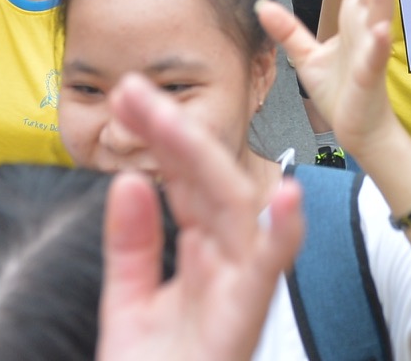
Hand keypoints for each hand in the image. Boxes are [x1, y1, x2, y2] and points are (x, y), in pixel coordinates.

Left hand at [96, 76, 303, 360]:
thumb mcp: (130, 305)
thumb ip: (133, 244)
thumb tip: (128, 180)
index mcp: (203, 257)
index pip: (186, 180)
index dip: (160, 135)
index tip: (126, 96)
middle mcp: (227, 265)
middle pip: (209, 182)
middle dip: (175, 133)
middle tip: (132, 90)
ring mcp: (239, 290)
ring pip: (234, 210)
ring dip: (202, 160)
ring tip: (168, 116)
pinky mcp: (242, 321)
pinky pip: (267, 274)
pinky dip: (282, 234)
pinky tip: (284, 198)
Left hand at [259, 0, 402, 157]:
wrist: (359, 130)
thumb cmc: (341, 92)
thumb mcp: (305, 56)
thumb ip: (287, 29)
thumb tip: (262, 5)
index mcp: (352, 15)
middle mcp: (365, 23)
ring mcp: (370, 46)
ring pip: (378, 4)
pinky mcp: (369, 74)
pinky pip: (374, 55)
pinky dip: (377, 41)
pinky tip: (380, 27)